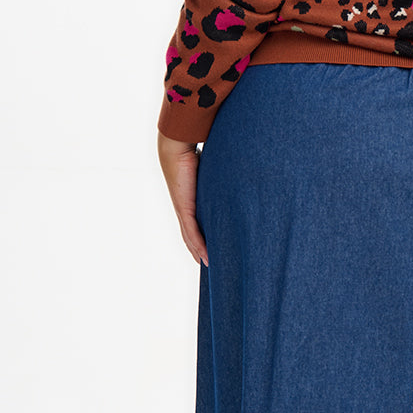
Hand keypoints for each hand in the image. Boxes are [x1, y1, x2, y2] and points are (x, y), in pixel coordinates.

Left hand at [157, 131, 208, 266]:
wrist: (176, 147)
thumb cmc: (192, 152)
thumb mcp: (210, 169)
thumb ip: (220, 173)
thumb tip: (236, 168)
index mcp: (188, 200)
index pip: (193, 223)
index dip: (199, 236)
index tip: (209, 246)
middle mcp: (183, 207)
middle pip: (190, 235)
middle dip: (198, 250)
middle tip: (208, 263)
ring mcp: (183, 209)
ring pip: (190, 238)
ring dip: (198, 252)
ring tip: (209, 265)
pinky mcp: (184, 208)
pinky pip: (192, 232)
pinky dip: (198, 246)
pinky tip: (205, 256)